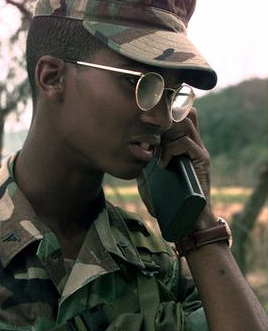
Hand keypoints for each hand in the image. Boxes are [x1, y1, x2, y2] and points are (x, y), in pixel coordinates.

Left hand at [138, 108, 215, 228]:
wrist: (189, 217)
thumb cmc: (170, 199)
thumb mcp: (151, 178)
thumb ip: (143, 164)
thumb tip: (128, 154)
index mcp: (183, 144)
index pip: (180, 115)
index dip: (165, 113)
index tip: (145, 125)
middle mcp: (194, 143)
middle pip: (184, 113)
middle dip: (163, 122)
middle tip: (149, 139)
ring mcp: (199, 150)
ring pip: (186, 124)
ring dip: (167, 134)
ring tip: (156, 151)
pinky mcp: (202, 160)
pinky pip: (187, 143)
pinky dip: (171, 150)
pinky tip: (162, 164)